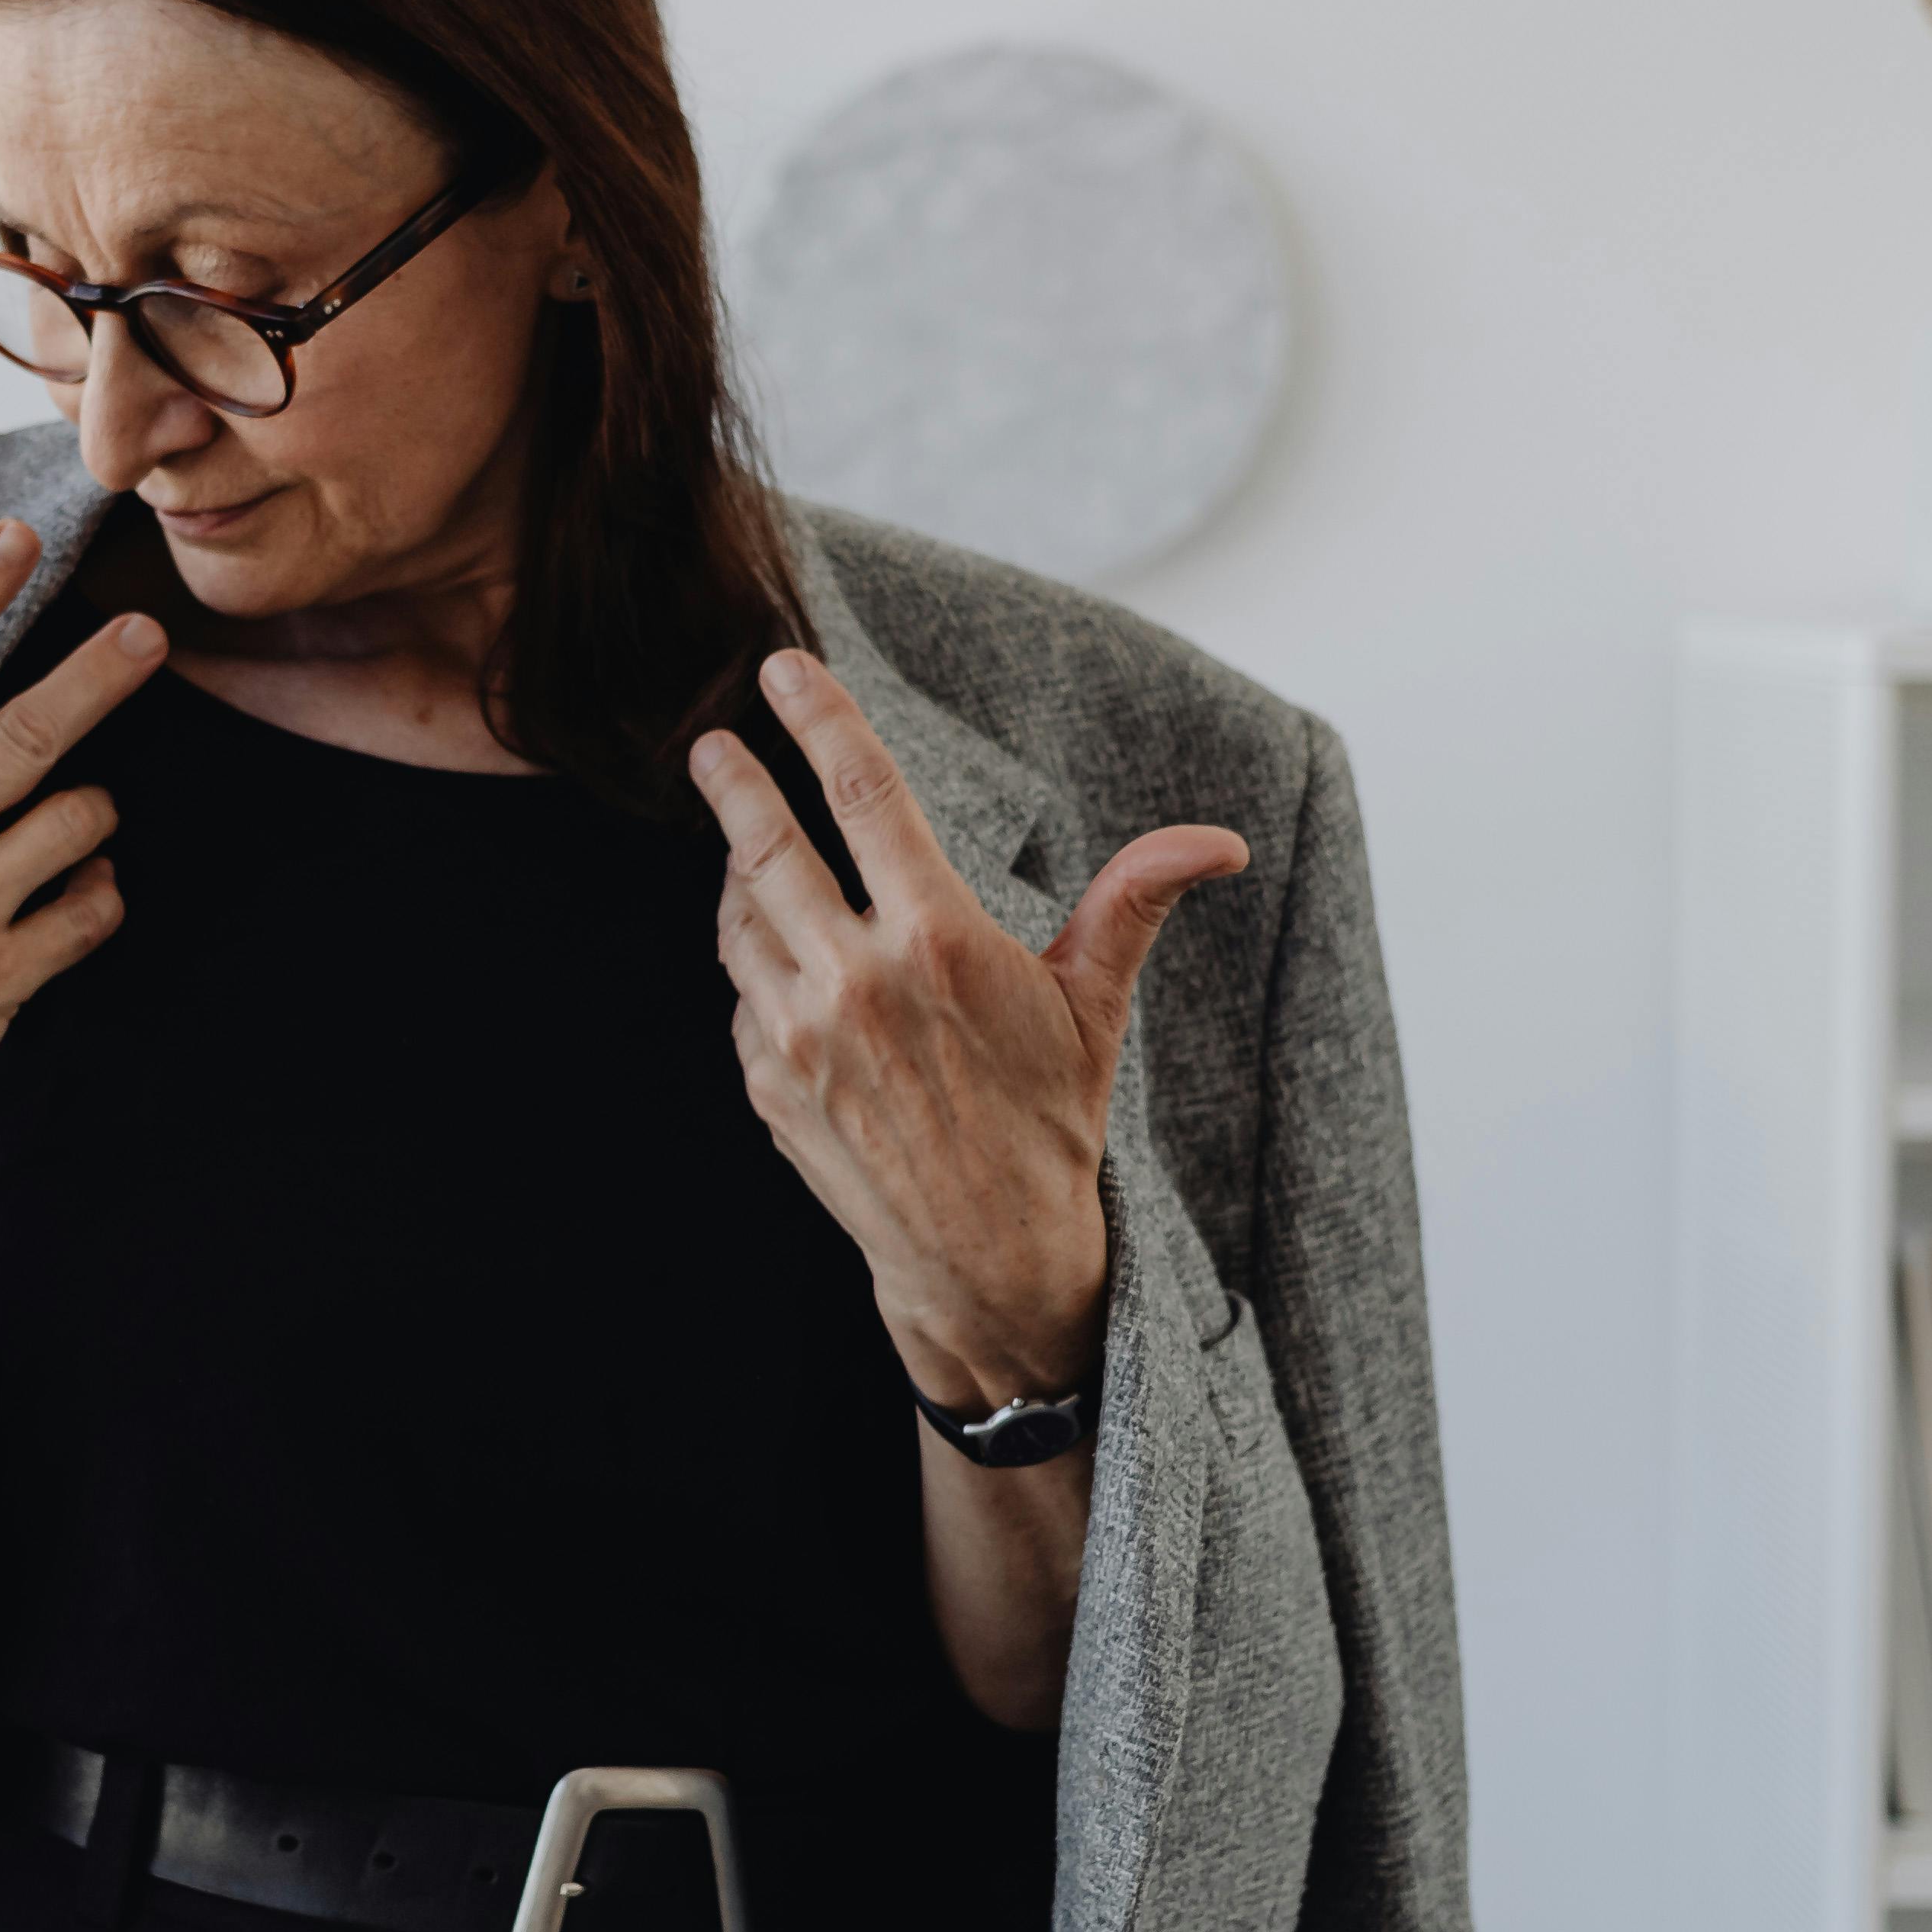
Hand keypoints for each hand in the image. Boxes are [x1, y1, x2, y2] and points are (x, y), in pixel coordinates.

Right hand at [0, 517, 163, 1234]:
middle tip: (150, 633)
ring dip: (92, 809)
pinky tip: (83, 892)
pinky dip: (100, 893)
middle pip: (24, 735)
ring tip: (84, 813)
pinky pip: (90, 912)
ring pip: (75, 821)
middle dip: (96, 676)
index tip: (14, 540)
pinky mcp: (4, 979)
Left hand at [689, 649, 1246, 1409]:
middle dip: (734, 784)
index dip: (818, 720)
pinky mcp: (767, 1086)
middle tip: (711, 741)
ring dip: (735, 870)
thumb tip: (1220, 842)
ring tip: (739, 835)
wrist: (987, 1260)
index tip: (782, 672)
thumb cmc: (1049, 1125)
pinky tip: (765, 942)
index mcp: (939, 942)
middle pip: (768, 847)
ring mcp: (800, 1038)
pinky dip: (748, 957)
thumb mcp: (1095, 1008)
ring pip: (741, 921)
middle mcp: (857, 983)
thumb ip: (1134, 905)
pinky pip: (741, 995)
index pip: (864, 795)